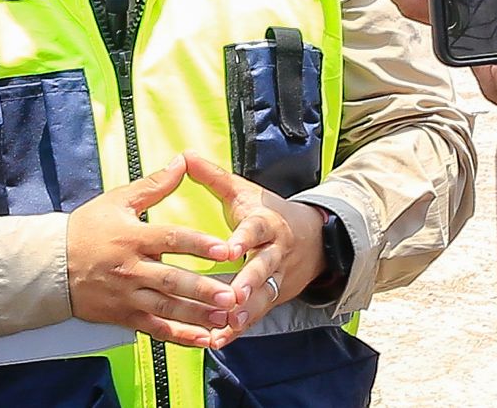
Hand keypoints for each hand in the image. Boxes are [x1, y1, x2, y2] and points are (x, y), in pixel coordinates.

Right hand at [66, 155, 236, 349]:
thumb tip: (181, 162)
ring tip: (225, 317)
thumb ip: (154, 184)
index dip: (199, 245)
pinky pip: (156, 329)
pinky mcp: (124, 316)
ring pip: (167, 308)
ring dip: (198, 315)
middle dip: (203, 289)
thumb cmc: (85, 229)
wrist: (51, 265)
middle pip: (172, 280)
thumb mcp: (117, 201)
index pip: (171, 240)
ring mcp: (128, 296)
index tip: (226, 249)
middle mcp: (131, 269)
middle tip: (231, 293)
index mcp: (132, 238)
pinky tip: (203, 339)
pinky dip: (180, 337)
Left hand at [182, 154, 326, 344]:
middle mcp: (274, 252)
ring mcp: (276, 279)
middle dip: (248, 283)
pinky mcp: (272, 299)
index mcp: (265, 223)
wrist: (313, 240)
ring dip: (243, 313)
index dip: (242, 240)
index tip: (227, 249)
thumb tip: (184, 155)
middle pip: (263, 268)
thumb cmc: (267, 213)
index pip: (254, 231)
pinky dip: (237, 330)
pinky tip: (217, 341)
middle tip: (232, 296)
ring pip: (261, 297)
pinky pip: (256, 317)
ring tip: (224, 325)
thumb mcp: (244, 192)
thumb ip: (213, 177)